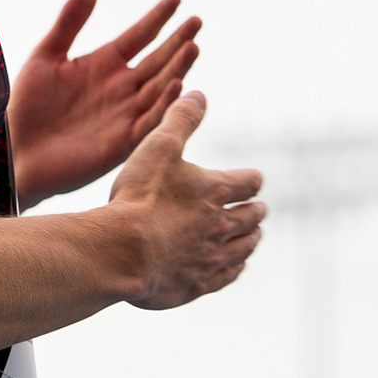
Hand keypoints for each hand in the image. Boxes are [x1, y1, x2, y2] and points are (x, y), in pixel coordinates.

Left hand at [8, 0, 201, 206]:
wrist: (16, 151)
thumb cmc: (28, 105)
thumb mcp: (47, 55)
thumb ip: (70, 21)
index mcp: (105, 64)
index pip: (139, 36)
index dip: (157, 18)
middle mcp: (122, 87)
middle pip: (158, 60)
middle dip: (178, 41)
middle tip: (196, 21)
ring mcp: (125, 113)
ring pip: (159, 87)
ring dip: (177, 68)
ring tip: (191, 46)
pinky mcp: (123, 141)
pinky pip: (149, 121)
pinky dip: (164, 104)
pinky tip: (175, 84)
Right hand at [107, 92, 264, 309]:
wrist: (121, 252)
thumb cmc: (137, 198)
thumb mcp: (157, 147)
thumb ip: (180, 119)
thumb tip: (199, 94)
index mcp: (216, 191)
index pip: (249, 181)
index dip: (250, 178)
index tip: (250, 179)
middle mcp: (221, 225)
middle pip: (253, 216)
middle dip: (255, 210)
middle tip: (256, 208)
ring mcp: (211, 257)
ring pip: (246, 247)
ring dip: (251, 238)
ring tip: (252, 235)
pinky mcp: (198, 284)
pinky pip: (228, 276)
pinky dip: (235, 268)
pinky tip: (233, 265)